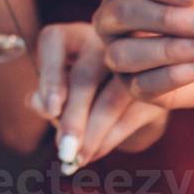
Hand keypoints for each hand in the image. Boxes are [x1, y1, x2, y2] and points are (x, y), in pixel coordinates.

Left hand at [31, 22, 169, 173]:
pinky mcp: (156, 88)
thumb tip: (37, 103)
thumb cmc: (82, 89)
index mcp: (71, 34)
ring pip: (111, 100)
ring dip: (92, 135)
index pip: (54, 42)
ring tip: (77, 158)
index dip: (50, 76)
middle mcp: (103, 40)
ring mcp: (134, 61)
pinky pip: (130, 117)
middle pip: (85, 76)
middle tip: (63, 149)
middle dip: (73, 117)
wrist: (129, 96)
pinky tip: (93, 154)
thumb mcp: (60, 88)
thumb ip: (46, 94)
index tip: (50, 110)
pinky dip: (109, 140)